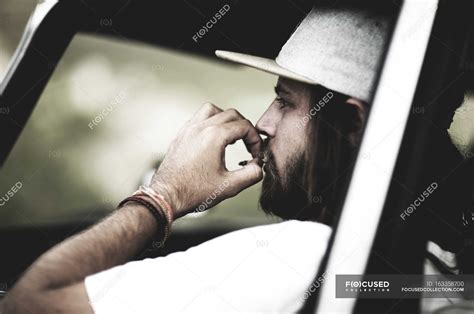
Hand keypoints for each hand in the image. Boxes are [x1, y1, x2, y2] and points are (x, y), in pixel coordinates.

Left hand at [150, 103, 262, 217]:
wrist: (167, 196)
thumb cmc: (192, 191)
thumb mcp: (230, 186)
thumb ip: (251, 174)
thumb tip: (258, 166)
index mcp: (214, 136)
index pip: (244, 126)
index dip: (255, 139)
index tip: (255, 153)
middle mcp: (200, 128)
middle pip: (231, 114)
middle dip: (244, 128)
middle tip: (248, 144)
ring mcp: (188, 130)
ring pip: (212, 110)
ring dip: (226, 119)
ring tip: (231, 135)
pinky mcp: (180, 136)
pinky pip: (198, 118)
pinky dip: (210, 123)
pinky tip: (213, 139)